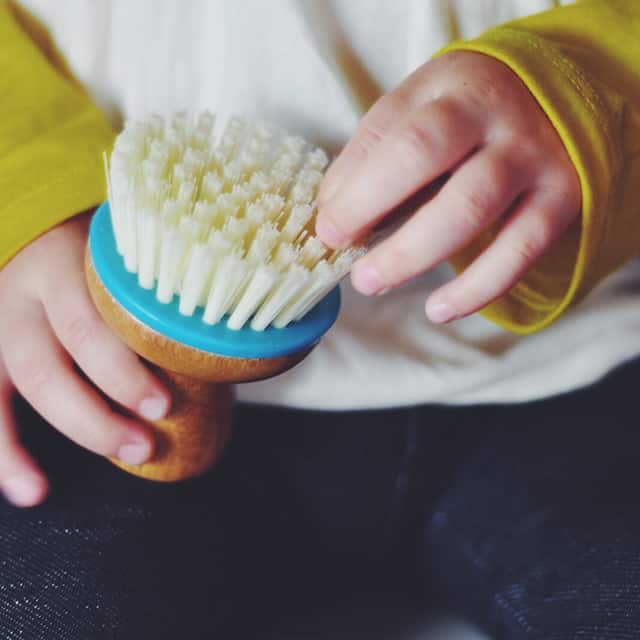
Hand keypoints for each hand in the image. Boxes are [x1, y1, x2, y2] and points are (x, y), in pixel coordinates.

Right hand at [0, 212, 170, 506]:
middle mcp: (27, 290)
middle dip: (104, 410)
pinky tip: (31, 489)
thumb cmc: (97, 253)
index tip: (165, 404)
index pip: (91, 321)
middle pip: (57, 358)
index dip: (124, 370)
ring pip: (26, 382)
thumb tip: (221, 347)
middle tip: (150, 440)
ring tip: (121, 457)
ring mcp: (1, 319)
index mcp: (68, 261)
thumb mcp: (125, 255)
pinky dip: (6, 453)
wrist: (33, 228)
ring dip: (76, 428)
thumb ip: (154, 291)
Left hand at [316, 51, 580, 322]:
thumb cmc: (469, 116)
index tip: (326, 230)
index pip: (396, 135)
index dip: (356, 189)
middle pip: (427, 155)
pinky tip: (439, 310)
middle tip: (345, 257)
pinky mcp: (561, 199)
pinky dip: (476, 288)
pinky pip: (518, 251)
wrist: (564, 99)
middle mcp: (495, 114)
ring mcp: (532, 155)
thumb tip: (330, 211)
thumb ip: (374, 154)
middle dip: (371, 209)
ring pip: (469, 208)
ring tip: (372, 283)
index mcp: (451, 86)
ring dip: (412, 255)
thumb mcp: (421, 111)